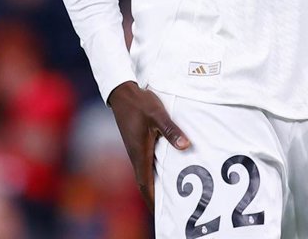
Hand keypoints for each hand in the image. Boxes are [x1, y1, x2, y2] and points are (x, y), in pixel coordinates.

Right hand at [108, 81, 190, 207]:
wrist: (123, 93)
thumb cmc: (140, 104)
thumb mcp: (157, 115)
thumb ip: (171, 130)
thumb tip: (184, 146)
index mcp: (139, 152)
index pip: (144, 183)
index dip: (152, 199)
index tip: (159, 213)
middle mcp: (136, 155)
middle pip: (145, 183)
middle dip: (154, 197)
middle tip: (167, 210)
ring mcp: (136, 150)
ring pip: (145, 174)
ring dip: (154, 185)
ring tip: (169, 197)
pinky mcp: (138, 144)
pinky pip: (146, 164)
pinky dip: (154, 173)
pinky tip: (165, 173)